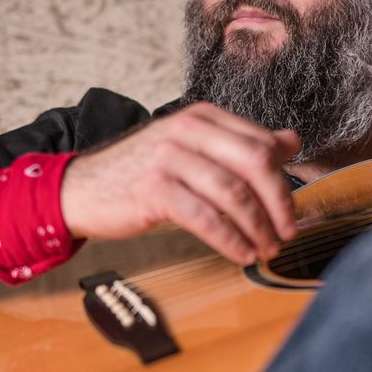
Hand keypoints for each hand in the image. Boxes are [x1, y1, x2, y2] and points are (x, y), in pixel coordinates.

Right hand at [60, 103, 299, 263]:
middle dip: (279, 203)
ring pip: (233, 194)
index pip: (261, 144)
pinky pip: (206, 219)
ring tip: (266, 249)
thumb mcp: (192, 148)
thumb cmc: (141, 172)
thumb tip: (291, 141)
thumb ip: (241, 144)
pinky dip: (230, 241)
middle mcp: (187, 130)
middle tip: (288, 232)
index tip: (290, 209)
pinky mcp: (154, 190)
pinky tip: (241, 254)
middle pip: (255, 163)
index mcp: (203, 117)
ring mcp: (169, 158)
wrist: (80, 188)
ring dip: (258, 228)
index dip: (284, 180)